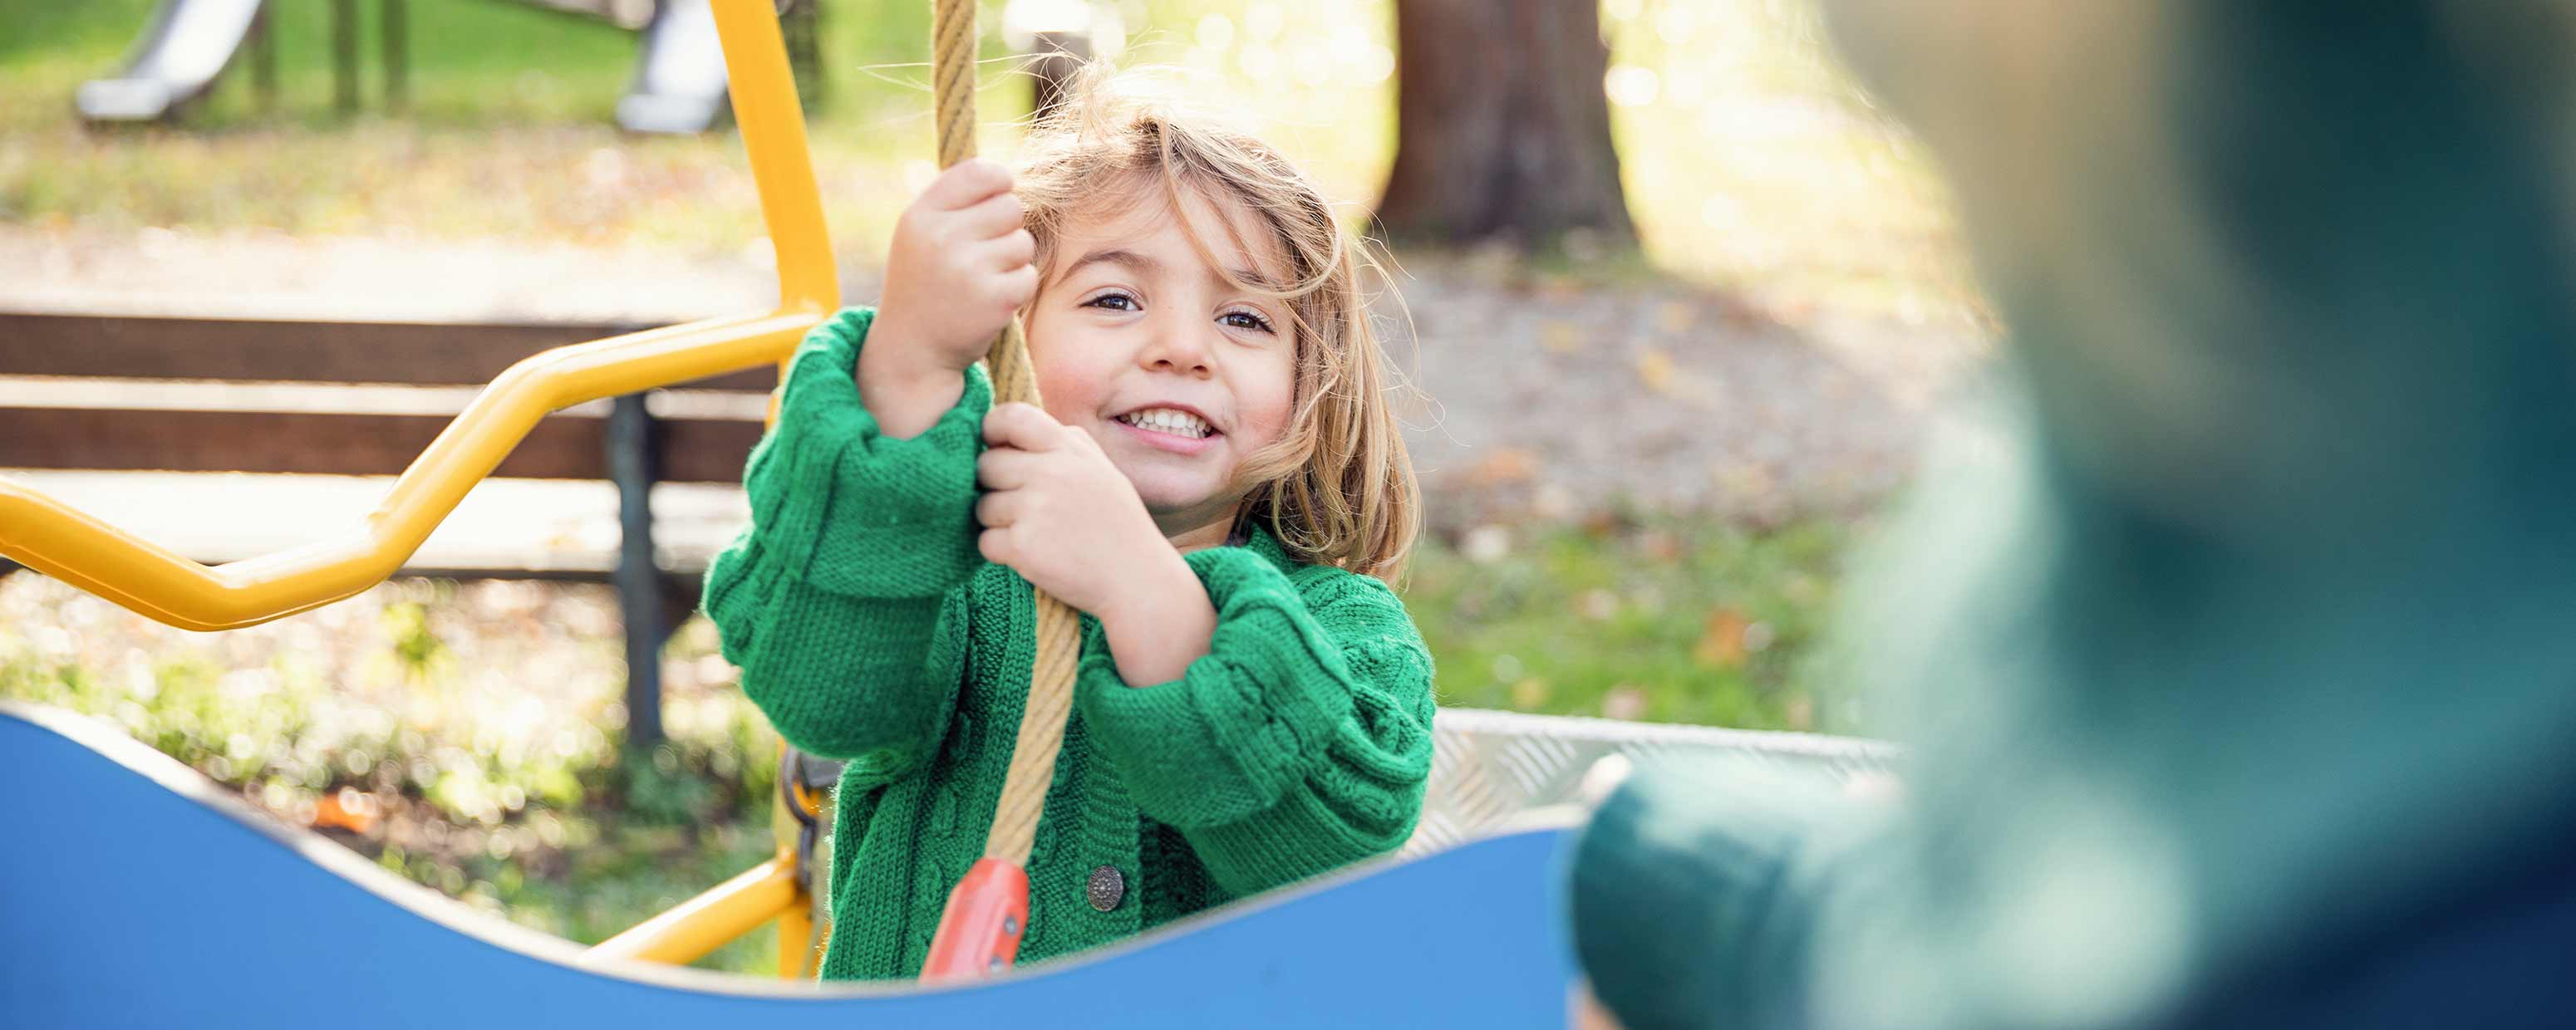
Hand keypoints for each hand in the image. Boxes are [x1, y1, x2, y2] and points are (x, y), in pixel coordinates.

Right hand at [862, 160, 1036, 436]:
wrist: (912, 350)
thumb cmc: (924, 283)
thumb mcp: (921, 234)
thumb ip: (955, 200)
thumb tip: (1006, 174)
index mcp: (921, 215)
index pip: (981, 172)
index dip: (998, 184)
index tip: (993, 204)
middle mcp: (942, 238)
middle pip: (1011, 206)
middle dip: (1006, 228)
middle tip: (983, 254)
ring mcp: (968, 269)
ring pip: (1023, 242)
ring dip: (1012, 261)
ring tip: (981, 280)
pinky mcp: (995, 299)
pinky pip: (1029, 275)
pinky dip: (1017, 288)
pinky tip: (991, 301)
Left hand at [974, 403, 1167, 614]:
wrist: (1137, 579)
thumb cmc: (1119, 526)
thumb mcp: (1103, 471)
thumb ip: (1066, 444)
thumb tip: (1020, 429)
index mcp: (1069, 449)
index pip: (1012, 417)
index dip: (991, 428)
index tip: (992, 446)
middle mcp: (1049, 473)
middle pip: (985, 465)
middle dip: (993, 485)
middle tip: (1019, 505)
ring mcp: (1034, 510)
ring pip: (982, 506)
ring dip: (997, 522)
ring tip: (1033, 533)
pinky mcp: (1021, 547)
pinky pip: (985, 542)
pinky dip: (1001, 551)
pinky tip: (1031, 554)